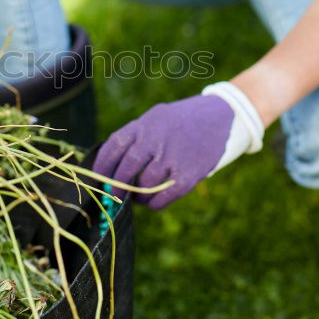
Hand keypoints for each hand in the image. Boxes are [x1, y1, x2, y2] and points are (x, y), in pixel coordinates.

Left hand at [93, 83, 263, 209]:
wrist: (220, 116)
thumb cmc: (180, 122)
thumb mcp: (155, 119)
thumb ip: (135, 138)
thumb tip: (109, 168)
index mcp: (143, 125)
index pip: (113, 147)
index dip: (102, 167)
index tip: (98, 178)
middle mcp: (155, 140)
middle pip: (125, 170)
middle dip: (116, 186)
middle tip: (114, 194)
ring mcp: (172, 157)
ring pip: (143, 186)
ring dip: (136, 196)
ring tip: (137, 197)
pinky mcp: (188, 174)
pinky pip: (163, 197)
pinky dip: (153, 203)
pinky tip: (152, 202)